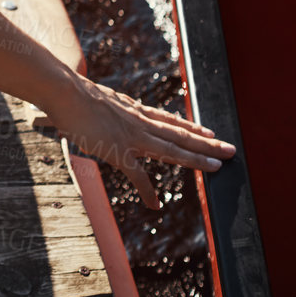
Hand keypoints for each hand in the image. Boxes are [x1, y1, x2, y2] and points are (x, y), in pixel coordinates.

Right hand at [33, 72, 234, 209]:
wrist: (64, 91)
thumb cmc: (72, 92)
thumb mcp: (96, 97)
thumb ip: (105, 106)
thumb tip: (102, 106)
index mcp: (133, 110)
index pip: (169, 120)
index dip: (190, 127)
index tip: (208, 130)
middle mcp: (139, 122)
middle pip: (180, 134)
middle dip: (207, 143)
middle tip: (231, 149)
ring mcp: (132, 136)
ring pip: (172, 150)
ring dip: (196, 159)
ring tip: (217, 167)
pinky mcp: (118, 151)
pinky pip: (138, 175)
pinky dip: (147, 191)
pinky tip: (155, 205)